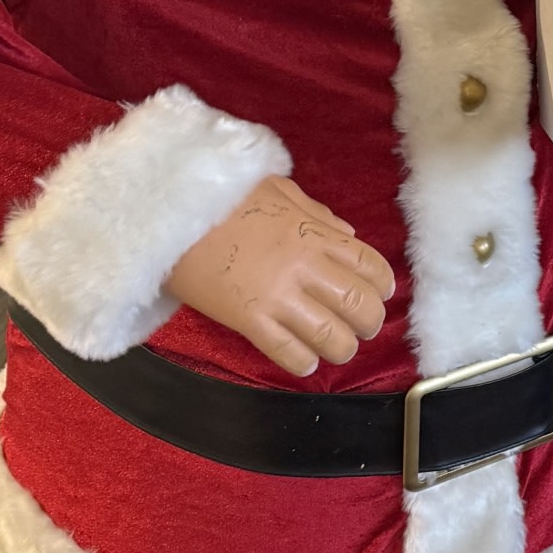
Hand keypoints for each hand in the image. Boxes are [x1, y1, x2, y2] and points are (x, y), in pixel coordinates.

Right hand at [164, 178, 395, 380]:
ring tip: (339, 349)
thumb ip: (315, 213)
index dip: (382, 284)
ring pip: (329, 334)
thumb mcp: (277, 189)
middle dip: (369, 322)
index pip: (368, 264)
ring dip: (342, 347)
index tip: (382, 294)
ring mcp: (276, 294)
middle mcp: (303, 265)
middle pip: (357, 303)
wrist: (170, 214)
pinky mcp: (247, 319)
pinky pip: (286, 350)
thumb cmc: (222, 198)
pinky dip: (302, 362)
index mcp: (313, 233)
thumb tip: (347, 234)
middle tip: (364, 327)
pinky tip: (306, 362)